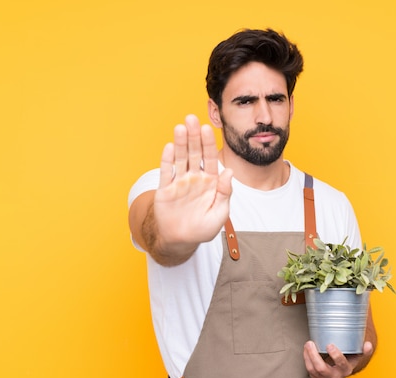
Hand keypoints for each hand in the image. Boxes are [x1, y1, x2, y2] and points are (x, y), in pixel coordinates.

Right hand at [154, 114, 232, 250]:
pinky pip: (166, 172)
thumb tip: (229, 172)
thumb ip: (225, 192)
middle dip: (194, 136)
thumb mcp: (219, 213)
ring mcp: (180, 182)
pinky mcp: (165, 189)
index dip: (209, 144)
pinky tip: (170, 146)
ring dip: (180, 143)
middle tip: (192, 118)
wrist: (180, 240)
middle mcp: (195, 178)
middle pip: (195, 153)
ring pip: (180, 158)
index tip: (208, 129)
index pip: (211, 158)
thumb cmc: (202, 229)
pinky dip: (168, 159)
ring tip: (180, 127)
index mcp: (211, 182)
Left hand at [303, 340, 374, 377]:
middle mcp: (335, 377)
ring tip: (307, 344)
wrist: (341, 369)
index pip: (341, 364)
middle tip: (310, 343)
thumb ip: (364, 350)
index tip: (329, 345)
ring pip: (313, 369)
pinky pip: (309, 370)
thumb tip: (368, 344)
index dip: (336, 355)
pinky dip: (306, 359)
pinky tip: (306, 349)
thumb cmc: (348, 359)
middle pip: (322, 368)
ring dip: (308, 356)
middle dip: (314, 355)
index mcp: (346, 370)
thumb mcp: (357, 354)